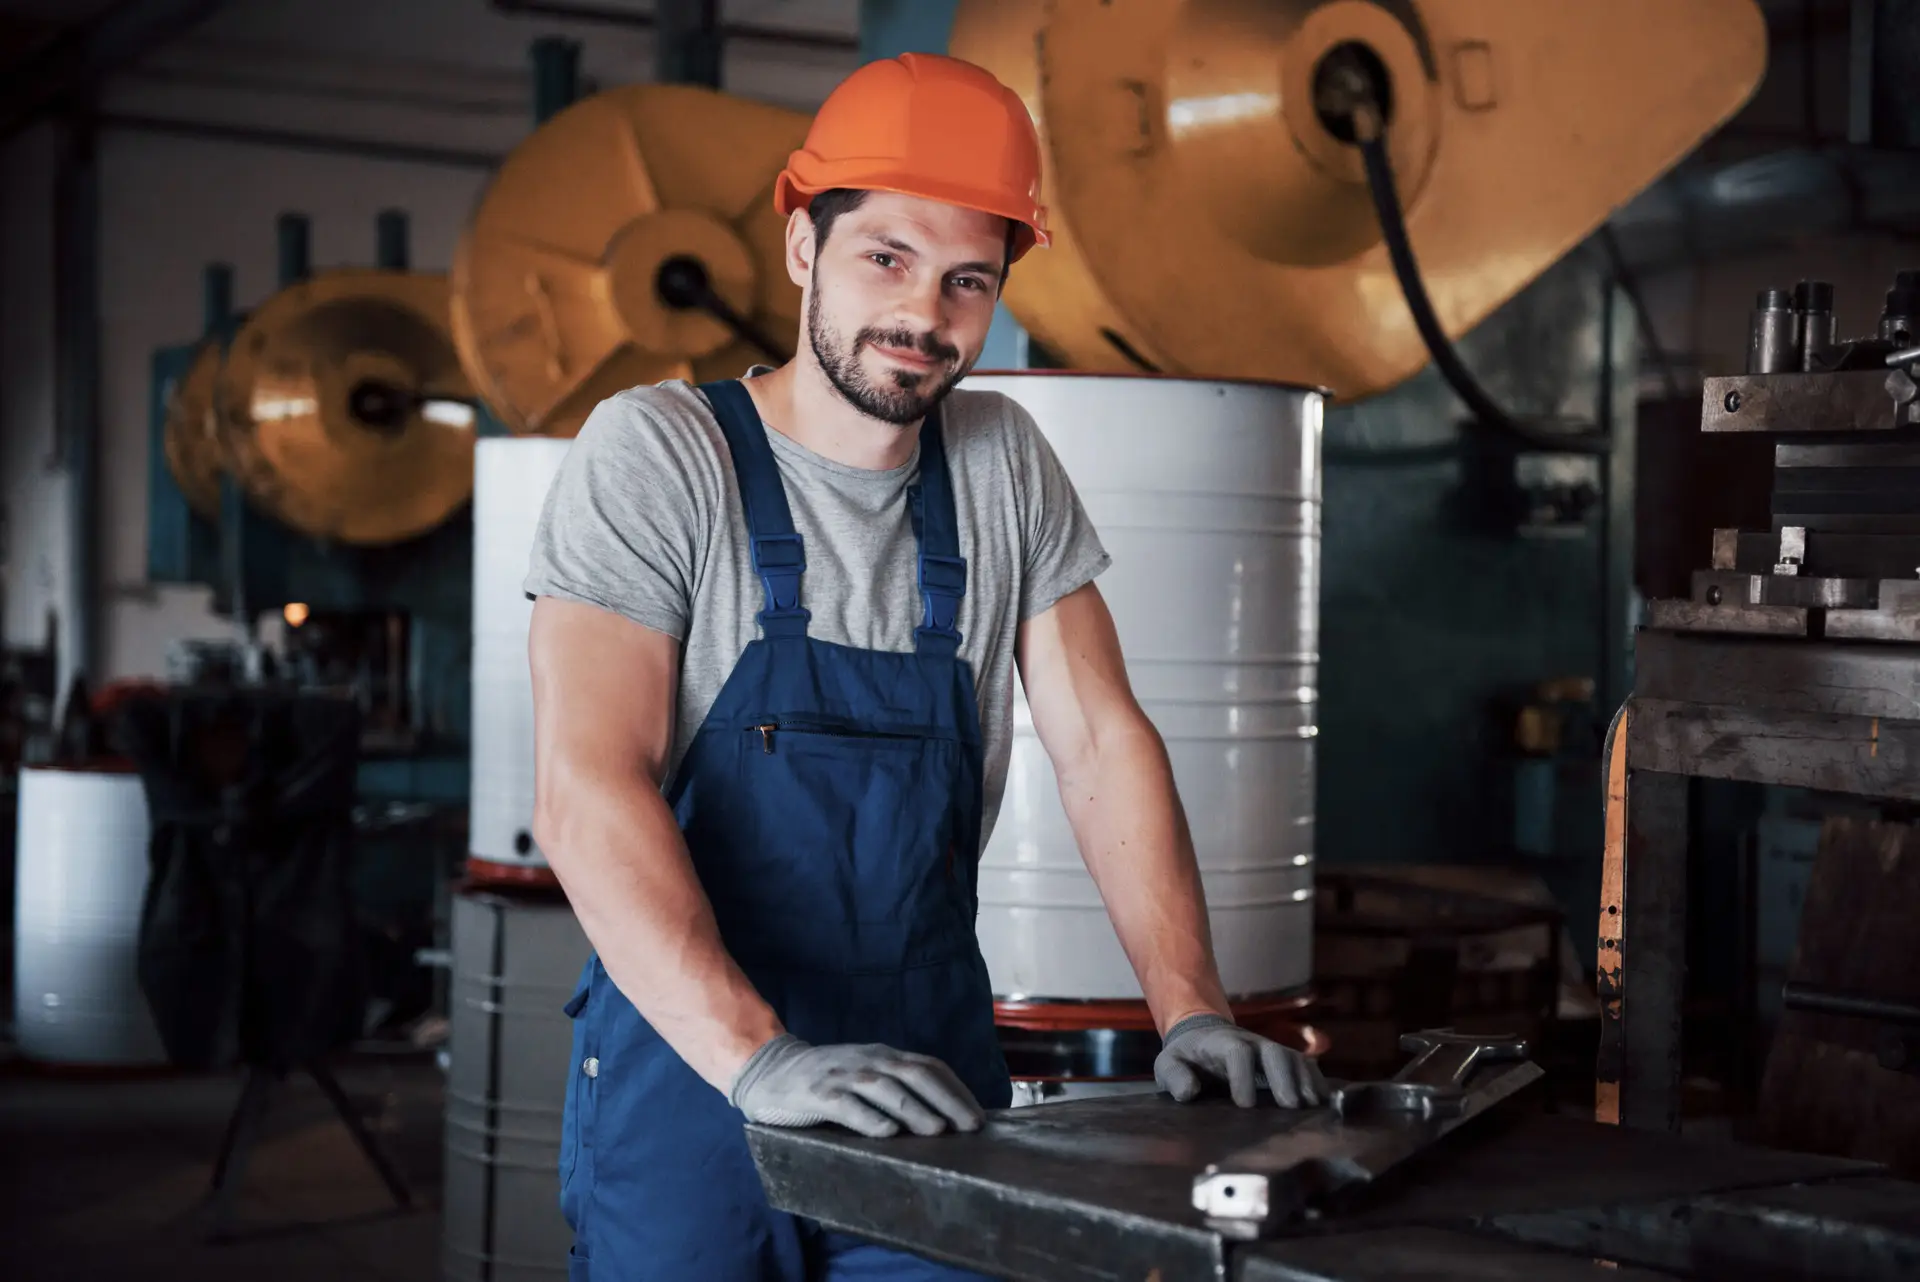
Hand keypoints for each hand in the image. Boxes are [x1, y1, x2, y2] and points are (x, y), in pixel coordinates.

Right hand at [729, 1034, 985, 1137]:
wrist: (770, 1069)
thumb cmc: (828, 1079)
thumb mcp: (865, 1075)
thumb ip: (896, 1089)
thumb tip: (943, 1118)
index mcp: (883, 1056)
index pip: (929, 1067)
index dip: (956, 1090)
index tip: (978, 1116)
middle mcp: (868, 1061)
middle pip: (914, 1075)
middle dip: (946, 1100)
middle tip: (970, 1126)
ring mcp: (843, 1076)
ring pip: (885, 1088)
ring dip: (914, 1109)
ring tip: (937, 1130)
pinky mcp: (818, 1093)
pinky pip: (847, 1105)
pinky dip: (869, 1118)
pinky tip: (886, 1133)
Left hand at [1154, 1013, 1325, 1107]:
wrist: (1202, 1034)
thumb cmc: (1186, 1056)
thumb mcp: (1168, 1063)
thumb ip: (1174, 1076)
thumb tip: (1189, 1092)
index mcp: (1220, 1043)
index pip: (1236, 1052)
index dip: (1242, 1076)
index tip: (1244, 1104)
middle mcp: (1250, 1042)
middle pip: (1273, 1052)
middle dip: (1283, 1077)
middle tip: (1291, 1106)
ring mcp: (1269, 1050)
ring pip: (1293, 1058)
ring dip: (1304, 1080)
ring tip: (1312, 1106)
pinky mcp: (1282, 1060)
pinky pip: (1304, 1065)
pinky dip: (1316, 1080)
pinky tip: (1323, 1101)